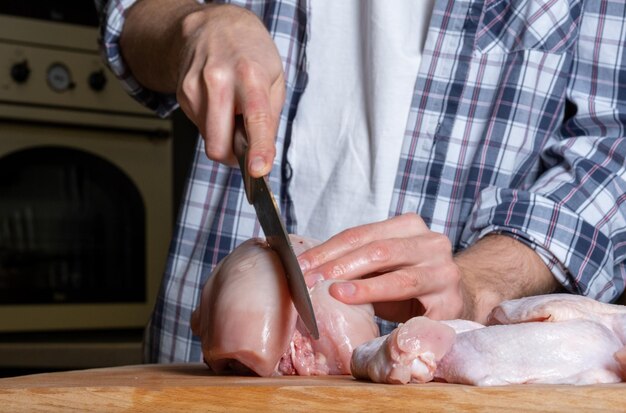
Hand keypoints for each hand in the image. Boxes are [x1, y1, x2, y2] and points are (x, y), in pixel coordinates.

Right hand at [122, 1, 284, 176]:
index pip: (255, 118)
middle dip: (234, 157)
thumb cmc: (250, 52)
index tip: (258, 170)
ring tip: (233, 112)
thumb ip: (269, 120)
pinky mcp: (182, 94)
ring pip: (209, 141)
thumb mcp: (274, 79)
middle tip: (246, 146)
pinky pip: (200, 128)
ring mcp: (195, 87)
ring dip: (224, 138)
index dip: (258, 148)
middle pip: (219, 144)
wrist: (213, 25)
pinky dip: (213, 125)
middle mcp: (219, 79)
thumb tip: (262, 155)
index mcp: (250, 74)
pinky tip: (219, 104)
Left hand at [298, 213, 560, 323]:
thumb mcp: (383, 264)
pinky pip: (415, 306)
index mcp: (409, 226)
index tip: (300, 264)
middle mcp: (430, 242)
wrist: (461, 297)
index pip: (361, 234)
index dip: (328, 249)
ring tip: (333, 291)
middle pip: (377, 249)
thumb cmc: (410, 280)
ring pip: (398, 275)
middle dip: (338, 265)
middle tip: (309, 280)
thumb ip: (355, 260)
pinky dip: (386, 307)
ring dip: (361, 285)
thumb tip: (306, 268)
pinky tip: (363, 310)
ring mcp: (443, 271)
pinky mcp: (450, 300)